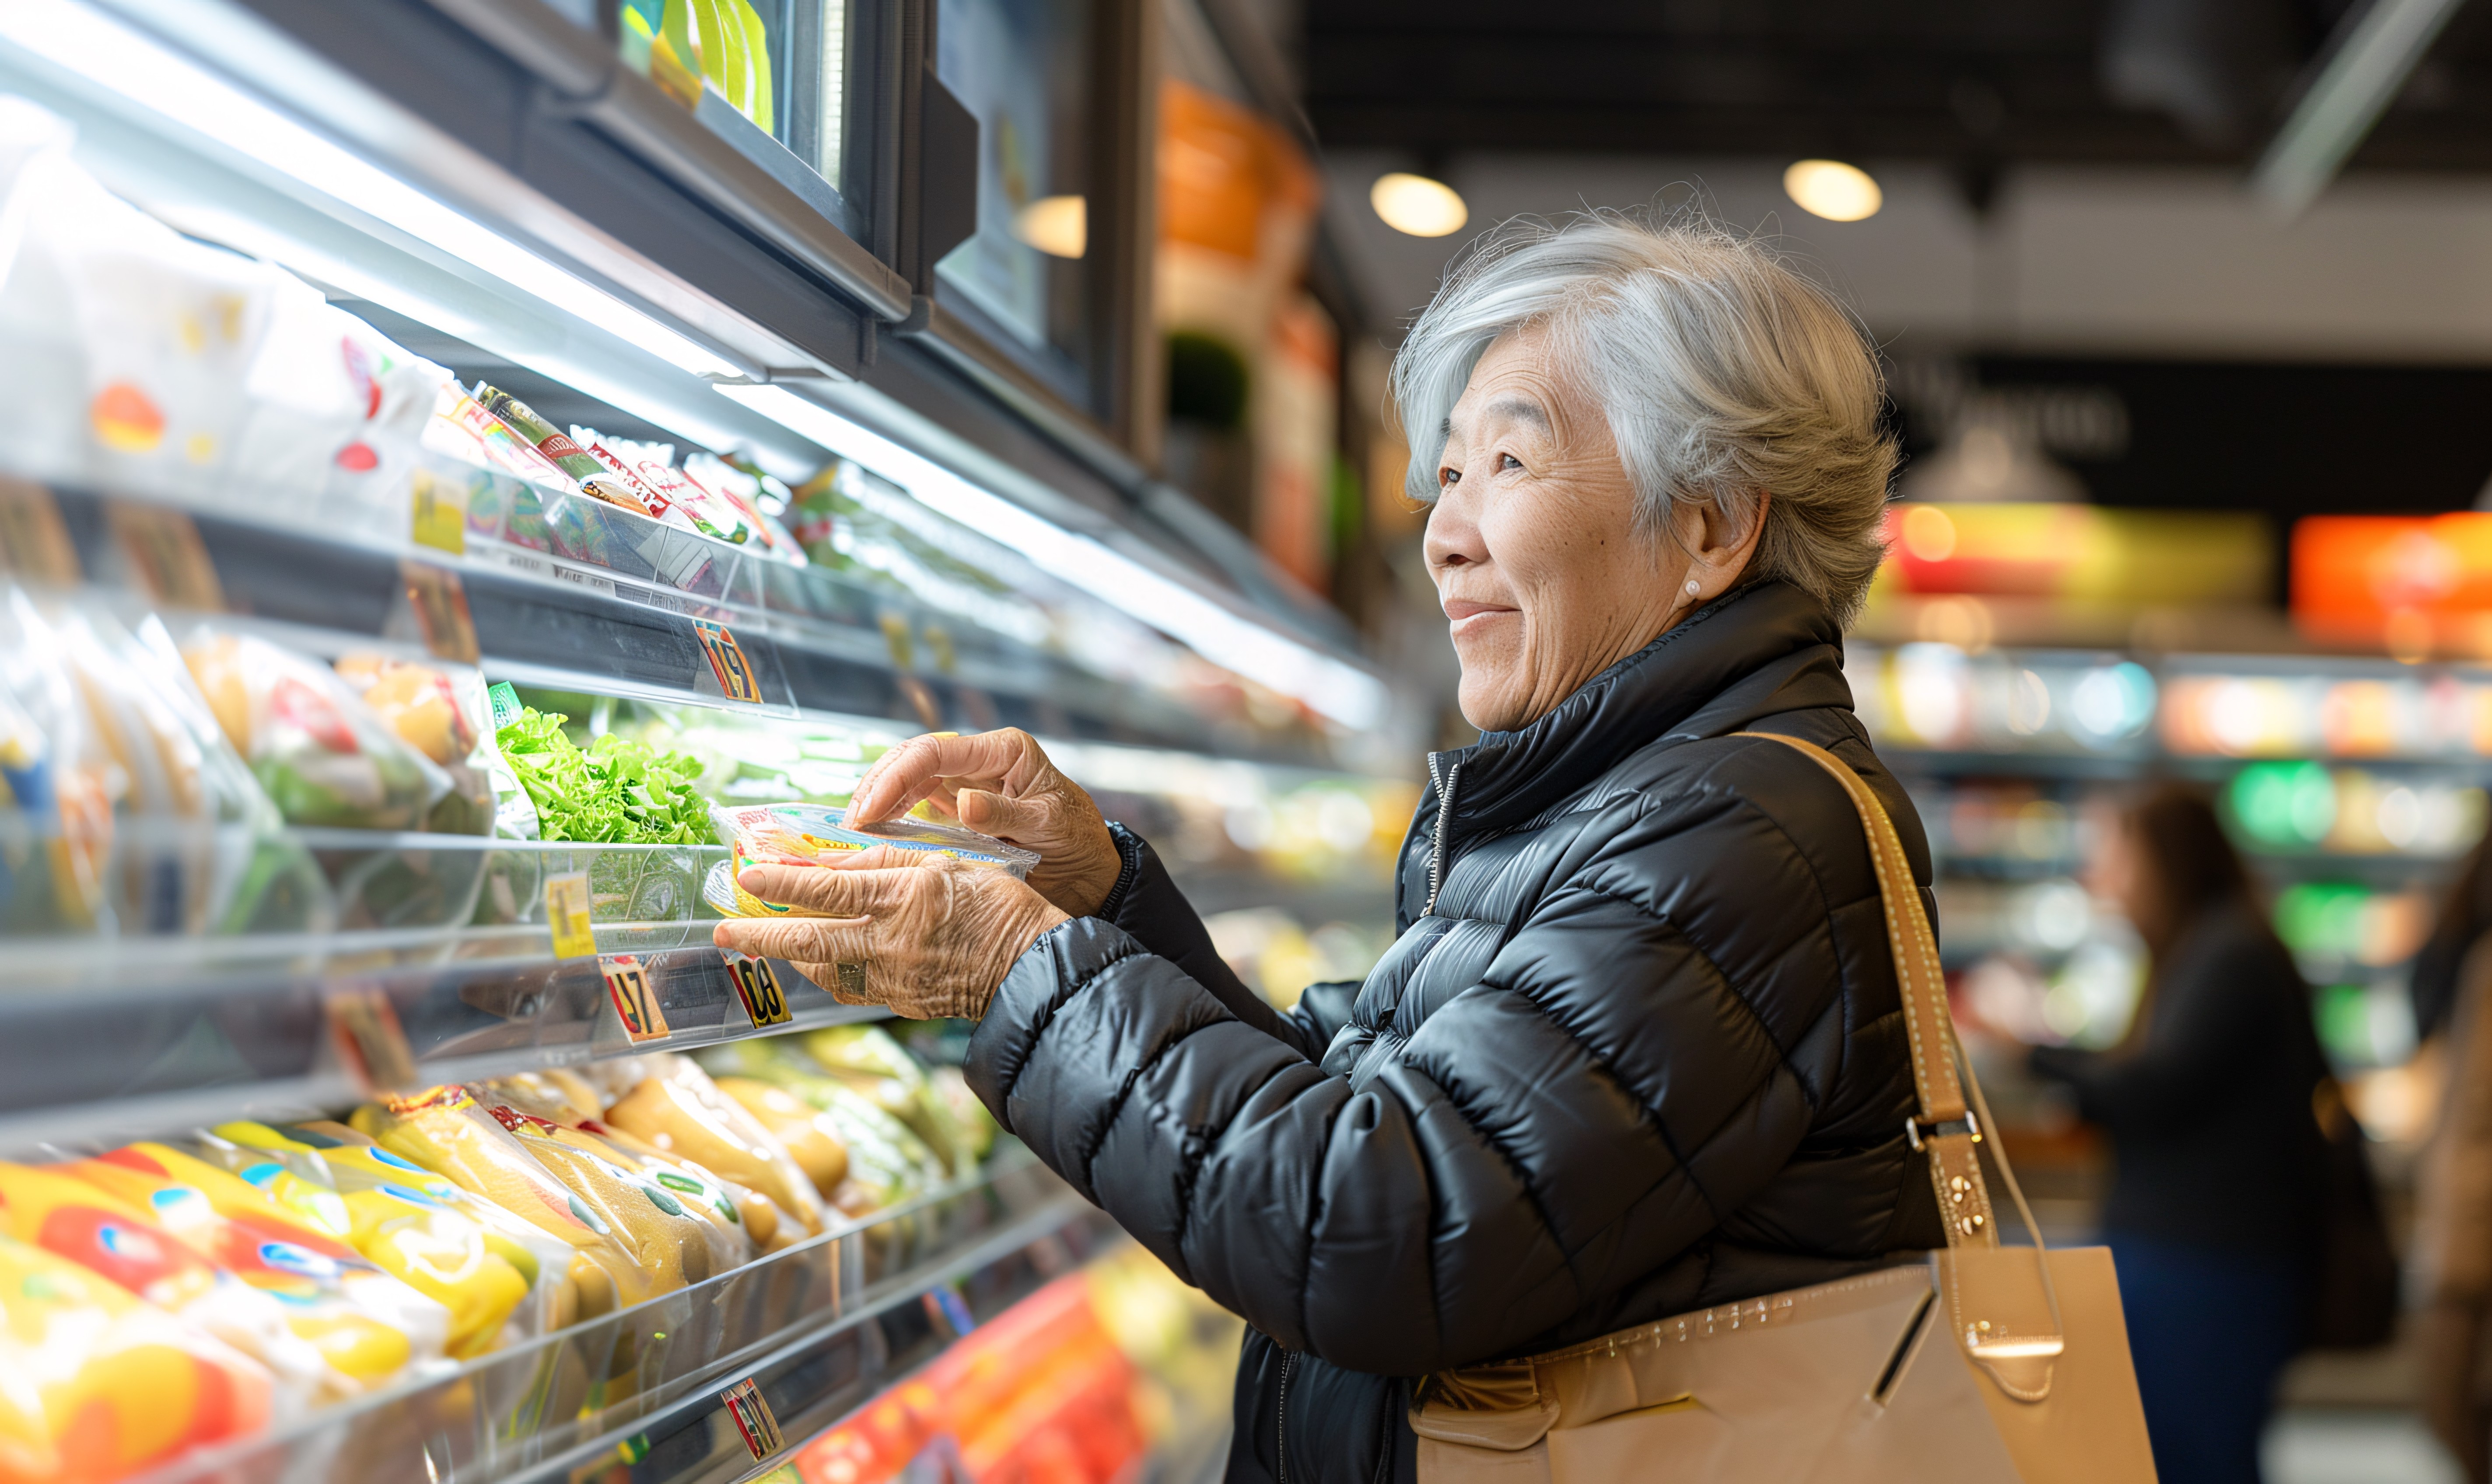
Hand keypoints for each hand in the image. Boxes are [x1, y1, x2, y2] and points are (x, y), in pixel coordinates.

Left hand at [711, 852, 1069, 1019]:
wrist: (1032, 968)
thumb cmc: (1000, 906)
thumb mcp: (950, 862)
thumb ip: (891, 858)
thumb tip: (836, 860)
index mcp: (908, 896)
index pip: (830, 887)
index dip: (785, 881)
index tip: (749, 875)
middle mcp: (893, 939)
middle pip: (810, 938)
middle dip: (760, 935)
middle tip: (723, 933)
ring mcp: (894, 976)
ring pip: (823, 968)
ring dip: (787, 956)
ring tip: (761, 944)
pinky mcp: (900, 1001)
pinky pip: (849, 987)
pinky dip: (823, 973)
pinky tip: (813, 964)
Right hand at [846, 729, 1121, 917]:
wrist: (1090, 868)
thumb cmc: (1078, 840)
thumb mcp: (1049, 826)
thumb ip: (1005, 815)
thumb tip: (964, 803)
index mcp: (1005, 750)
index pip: (937, 750)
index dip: (898, 776)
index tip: (870, 810)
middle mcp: (981, 760)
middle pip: (914, 758)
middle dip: (878, 785)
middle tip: (852, 824)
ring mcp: (968, 781)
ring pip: (909, 777)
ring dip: (879, 799)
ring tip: (854, 830)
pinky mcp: (959, 806)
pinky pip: (917, 801)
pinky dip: (892, 814)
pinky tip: (874, 834)